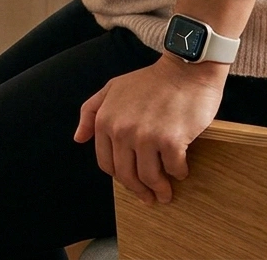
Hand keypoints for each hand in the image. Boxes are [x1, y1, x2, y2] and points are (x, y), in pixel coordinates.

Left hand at [73, 56, 226, 204]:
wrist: (186, 69)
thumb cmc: (152, 80)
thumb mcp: (113, 88)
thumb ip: (91, 111)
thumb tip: (79, 138)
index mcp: (106, 120)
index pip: (107, 163)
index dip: (120, 177)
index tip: (131, 182)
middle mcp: (122, 131)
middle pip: (127, 175)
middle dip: (139, 191)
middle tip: (150, 197)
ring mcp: (147, 137)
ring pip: (149, 177)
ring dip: (159, 189)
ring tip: (166, 193)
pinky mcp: (172, 140)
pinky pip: (174, 168)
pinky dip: (178, 173)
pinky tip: (181, 171)